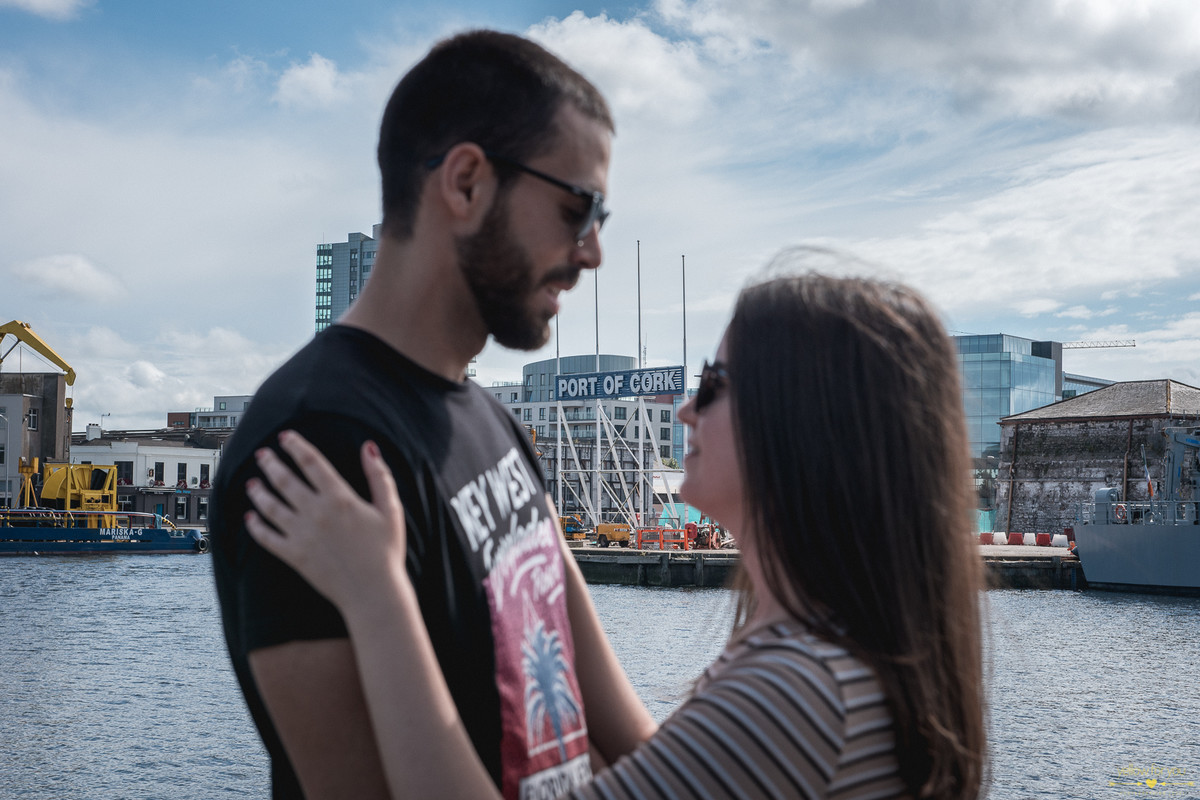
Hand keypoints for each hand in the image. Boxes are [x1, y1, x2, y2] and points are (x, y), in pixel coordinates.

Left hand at [244, 430, 409, 612]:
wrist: (373, 591)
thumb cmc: (386, 551)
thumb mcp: (390, 509)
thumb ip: (379, 476)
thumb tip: (369, 448)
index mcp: (339, 498)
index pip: (312, 462)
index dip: (296, 446)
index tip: (286, 437)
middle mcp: (316, 512)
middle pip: (285, 480)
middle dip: (271, 464)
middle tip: (262, 454)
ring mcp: (301, 534)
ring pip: (271, 506)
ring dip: (258, 492)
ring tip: (252, 483)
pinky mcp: (294, 555)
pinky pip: (267, 538)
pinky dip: (256, 527)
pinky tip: (250, 518)